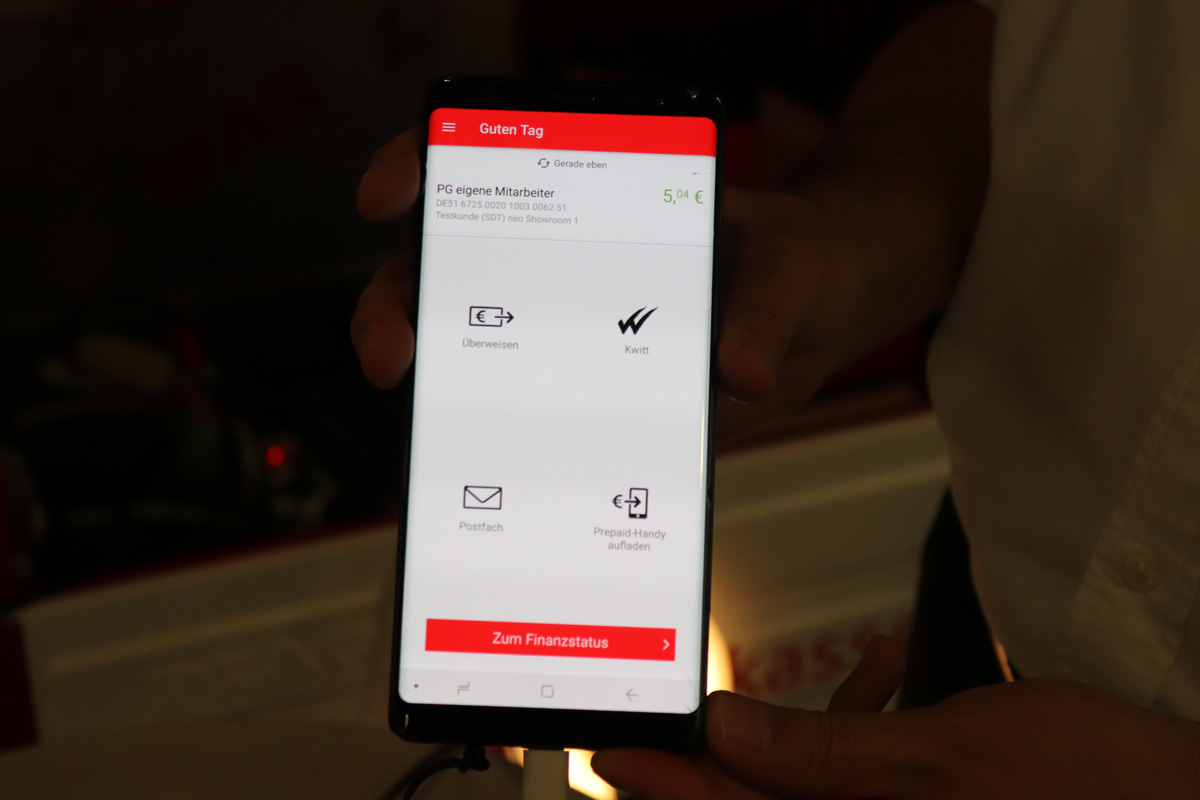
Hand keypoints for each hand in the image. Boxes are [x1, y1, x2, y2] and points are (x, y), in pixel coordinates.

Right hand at [347, 132, 922, 435]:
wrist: (825, 318)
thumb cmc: (802, 263)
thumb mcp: (794, 269)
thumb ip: (768, 310)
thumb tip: (742, 374)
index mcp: (596, 202)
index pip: (486, 167)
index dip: (419, 165)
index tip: (389, 191)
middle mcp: (564, 267)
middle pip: (445, 274)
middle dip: (396, 307)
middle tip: (391, 355)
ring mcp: (568, 336)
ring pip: (468, 356)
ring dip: (431, 396)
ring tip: (425, 444)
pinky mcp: (587, 399)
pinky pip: (528, 423)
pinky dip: (497, 456)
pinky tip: (491, 492)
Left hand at [590, 636, 1199, 798]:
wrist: (1178, 797)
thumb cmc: (1087, 791)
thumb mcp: (938, 762)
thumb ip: (820, 755)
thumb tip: (724, 732)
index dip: (657, 781)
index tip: (608, 743)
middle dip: (709, 754)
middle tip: (655, 710)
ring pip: (804, 782)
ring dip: (793, 728)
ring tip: (787, 682)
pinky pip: (865, 772)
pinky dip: (865, 721)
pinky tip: (896, 668)